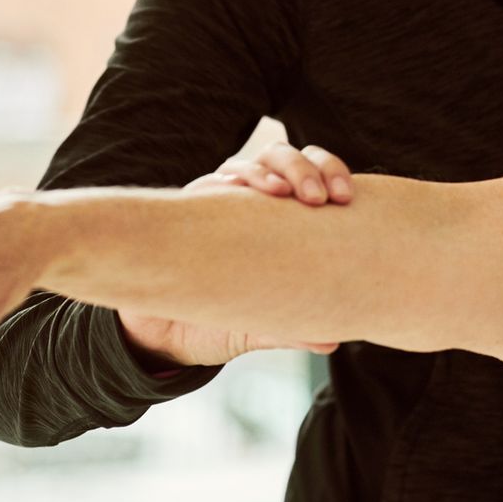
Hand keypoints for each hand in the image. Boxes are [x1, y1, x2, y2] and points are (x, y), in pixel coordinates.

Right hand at [116, 143, 353, 368]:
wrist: (158, 336)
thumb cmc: (214, 323)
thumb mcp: (255, 326)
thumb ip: (290, 330)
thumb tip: (331, 343)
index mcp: (278, 221)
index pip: (312, 178)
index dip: (331, 174)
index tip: (345, 197)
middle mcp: (250, 204)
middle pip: (284, 158)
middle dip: (306, 167)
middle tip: (321, 196)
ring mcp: (216, 203)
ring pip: (248, 164)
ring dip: (268, 171)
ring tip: (282, 193)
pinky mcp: (183, 211)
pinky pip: (205, 185)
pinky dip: (225, 184)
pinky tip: (235, 192)